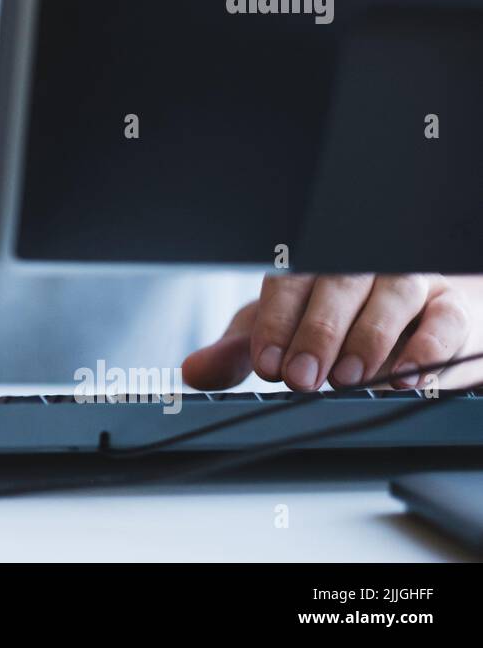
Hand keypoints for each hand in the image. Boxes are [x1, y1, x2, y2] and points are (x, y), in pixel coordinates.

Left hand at [183, 274, 482, 391]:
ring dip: (370, 338)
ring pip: (393, 295)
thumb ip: (238, 353)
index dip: (275, 322)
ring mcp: (411, 284)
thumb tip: (194, 372)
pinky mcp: (453, 310)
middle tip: (303, 379)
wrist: (412, 324)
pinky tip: (405, 378)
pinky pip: (445, 322)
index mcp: (313, 269)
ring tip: (350, 378)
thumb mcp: (281, 336)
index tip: (266, 365)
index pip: (289, 282)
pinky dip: (427, 350)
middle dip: (317, 334)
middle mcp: (361, 268)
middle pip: (339, 285)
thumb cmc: (336, 325)